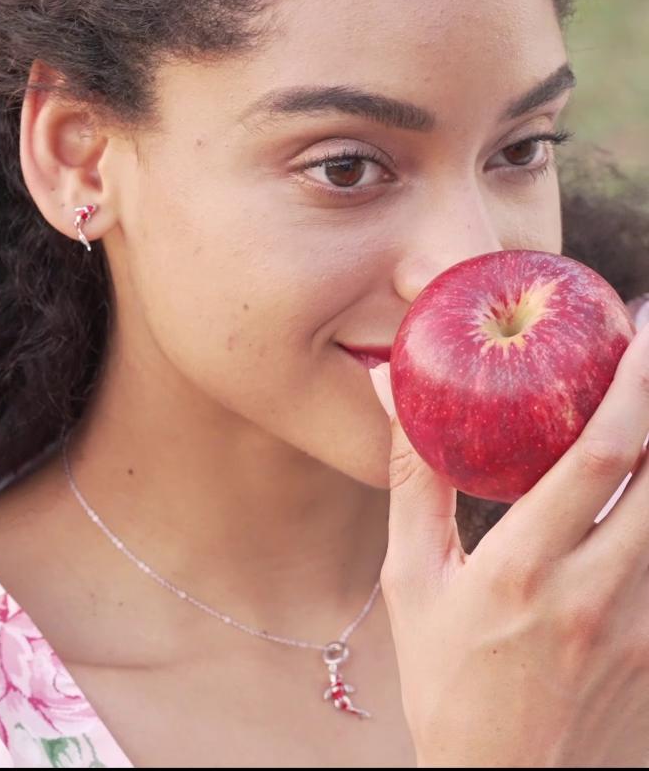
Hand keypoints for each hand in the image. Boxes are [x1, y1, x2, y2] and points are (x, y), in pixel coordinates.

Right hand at [369, 321, 648, 767]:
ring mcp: (641, 630)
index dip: (628, 393)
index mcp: (523, 570)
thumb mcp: (411, 581)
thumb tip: (395, 396)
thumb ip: (413, 483)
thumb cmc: (446, 682)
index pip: (595, 463)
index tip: (639, 337)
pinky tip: (646, 488)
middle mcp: (596, 595)